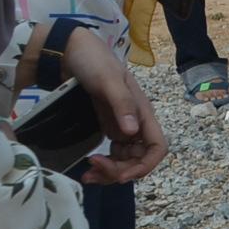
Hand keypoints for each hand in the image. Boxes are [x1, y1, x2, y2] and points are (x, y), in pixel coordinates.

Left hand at [59, 28, 166, 184]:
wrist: (71, 53)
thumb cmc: (94, 62)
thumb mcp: (107, 80)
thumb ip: (121, 104)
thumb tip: (132, 132)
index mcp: (142, 112)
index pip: (157, 147)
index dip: (145, 165)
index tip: (121, 174)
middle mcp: (136, 123)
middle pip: (140, 159)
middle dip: (120, 171)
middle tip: (93, 170)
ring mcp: (122, 127)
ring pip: (125, 161)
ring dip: (110, 173)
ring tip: (87, 175)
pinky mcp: (108, 129)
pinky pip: (112, 155)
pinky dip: (102, 166)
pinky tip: (88, 168)